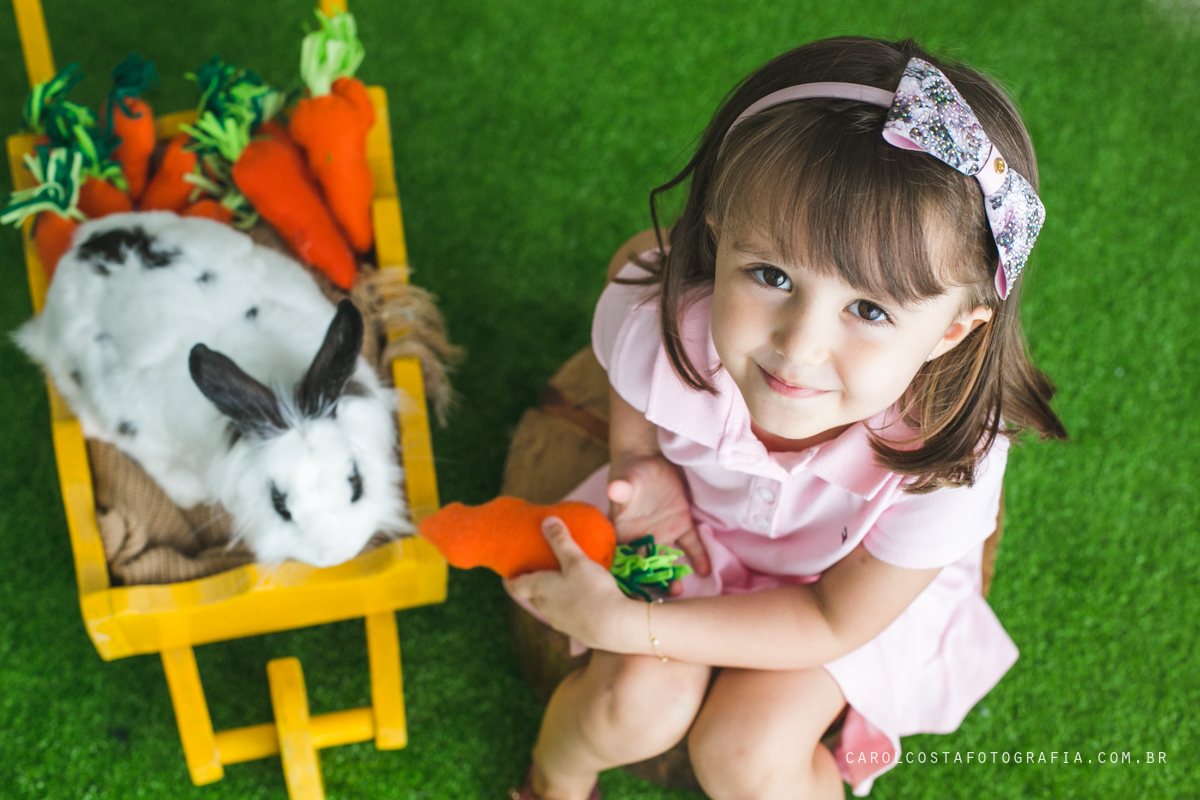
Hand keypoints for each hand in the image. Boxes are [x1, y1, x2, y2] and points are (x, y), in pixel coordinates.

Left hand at [505, 517, 638, 650]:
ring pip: (549, 606)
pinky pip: (566, 615)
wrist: (615, 627)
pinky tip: (582, 599)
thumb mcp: (576, 560)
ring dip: (550, 596)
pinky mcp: (577, 631)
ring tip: (560, 583)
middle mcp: (545, 608)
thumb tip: (546, 520)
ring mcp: (560, 622)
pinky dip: (567, 605)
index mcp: (539, 590)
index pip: (515, 587)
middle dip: (531, 585)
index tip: (507, 574)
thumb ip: (561, 541)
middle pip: (532, 596)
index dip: (509, 579)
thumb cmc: (592, 590)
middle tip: (537, 571)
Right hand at [607, 455, 710, 594]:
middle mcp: (642, 538)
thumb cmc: (629, 471)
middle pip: (646, 567)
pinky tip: (705, 570)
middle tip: (658, 599)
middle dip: (650, 585)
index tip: (629, 597)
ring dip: (673, 576)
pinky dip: (698, 556)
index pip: (622, 561)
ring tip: (678, 590)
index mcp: (623, 533)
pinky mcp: (681, 522)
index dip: (625, 579)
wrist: (647, 457)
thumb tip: (615, 490)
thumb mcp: (624, 480)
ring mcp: (663, 532)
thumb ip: (620, 490)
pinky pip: (691, 543)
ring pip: (668, 560)